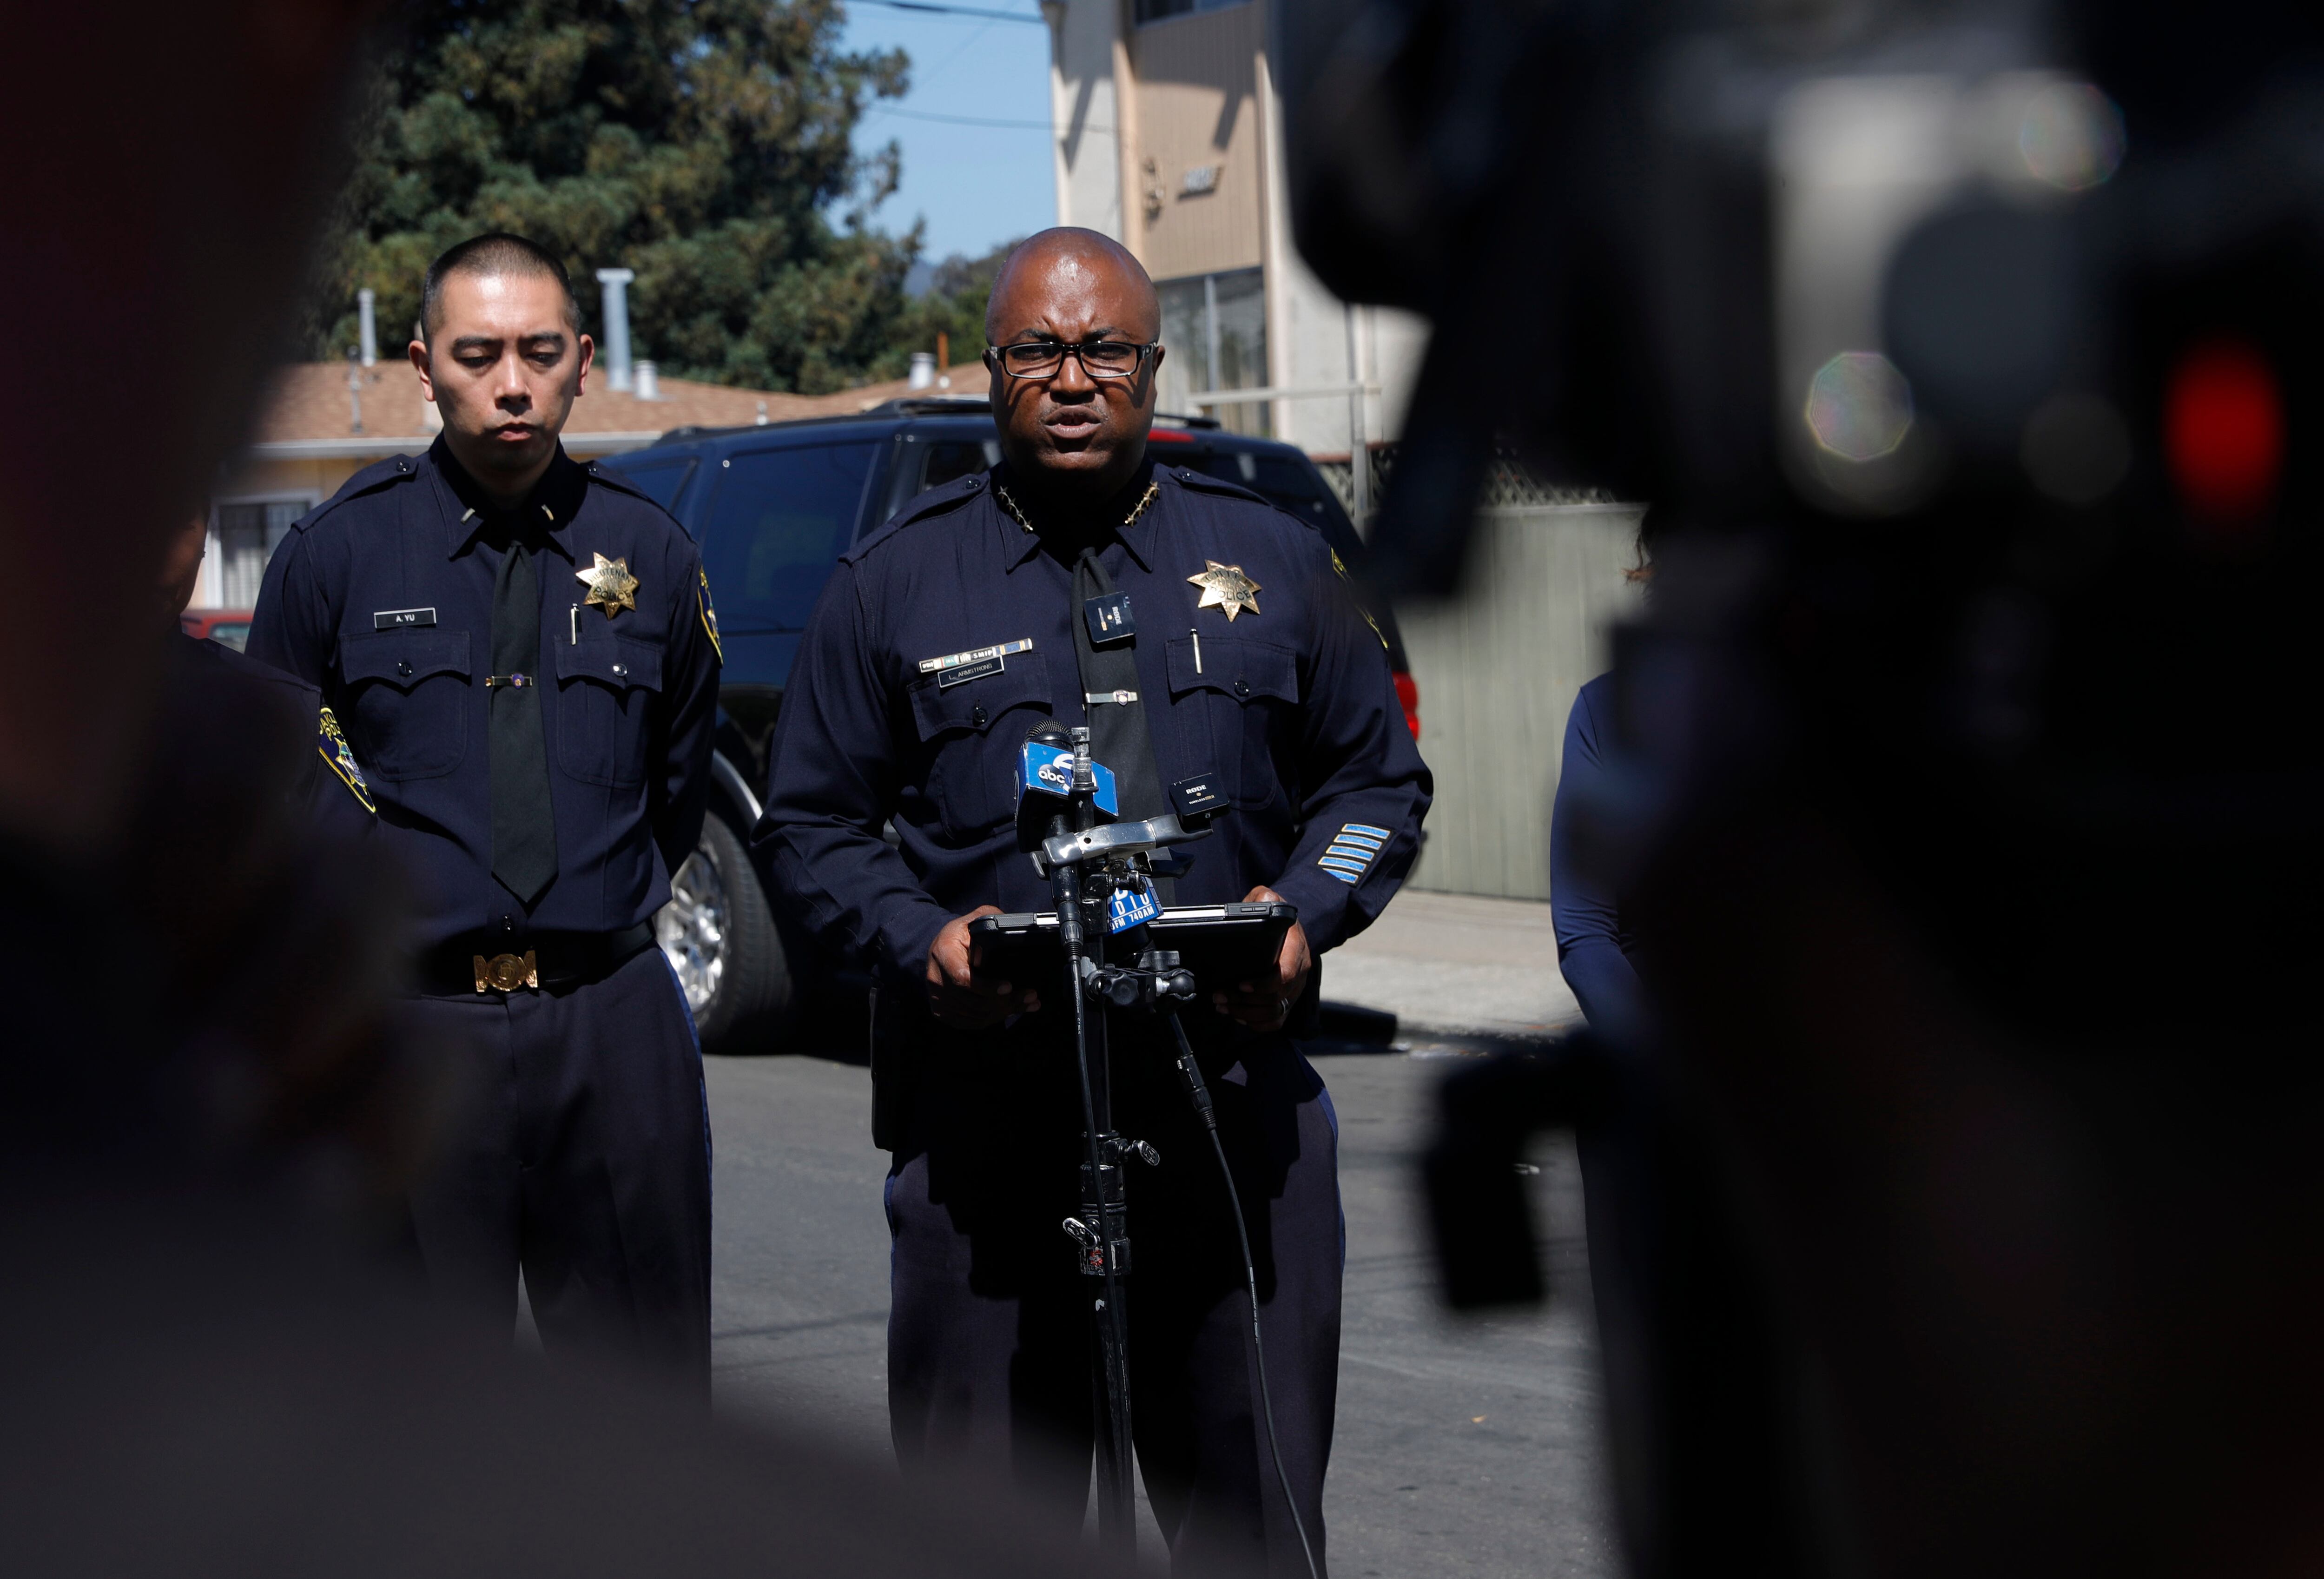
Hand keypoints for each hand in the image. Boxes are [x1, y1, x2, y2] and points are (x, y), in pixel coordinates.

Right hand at [926, 905, 1041, 1028]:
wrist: (937, 951)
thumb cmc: (959, 936)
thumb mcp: (972, 920)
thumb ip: (991, 917)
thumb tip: (1014, 925)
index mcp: (943, 952)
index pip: (963, 978)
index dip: (987, 987)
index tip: (1009, 986)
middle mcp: (936, 978)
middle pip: (973, 1001)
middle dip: (1005, 1001)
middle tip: (1029, 995)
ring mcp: (937, 998)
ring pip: (975, 1015)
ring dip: (1004, 1011)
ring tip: (1026, 1001)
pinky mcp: (942, 1012)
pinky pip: (970, 1022)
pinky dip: (994, 1019)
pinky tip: (1013, 1010)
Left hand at [1214, 885, 1311, 1031]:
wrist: (1289, 928)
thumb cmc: (1275, 915)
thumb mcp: (1269, 898)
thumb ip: (1264, 899)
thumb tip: (1262, 902)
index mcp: (1296, 950)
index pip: (1285, 974)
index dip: (1263, 985)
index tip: (1241, 984)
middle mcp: (1299, 972)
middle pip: (1275, 998)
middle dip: (1244, 1001)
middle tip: (1219, 996)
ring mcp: (1294, 989)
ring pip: (1274, 1012)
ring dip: (1245, 1013)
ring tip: (1223, 1006)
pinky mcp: (1287, 1000)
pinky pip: (1276, 1021)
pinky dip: (1257, 1023)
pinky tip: (1238, 1016)